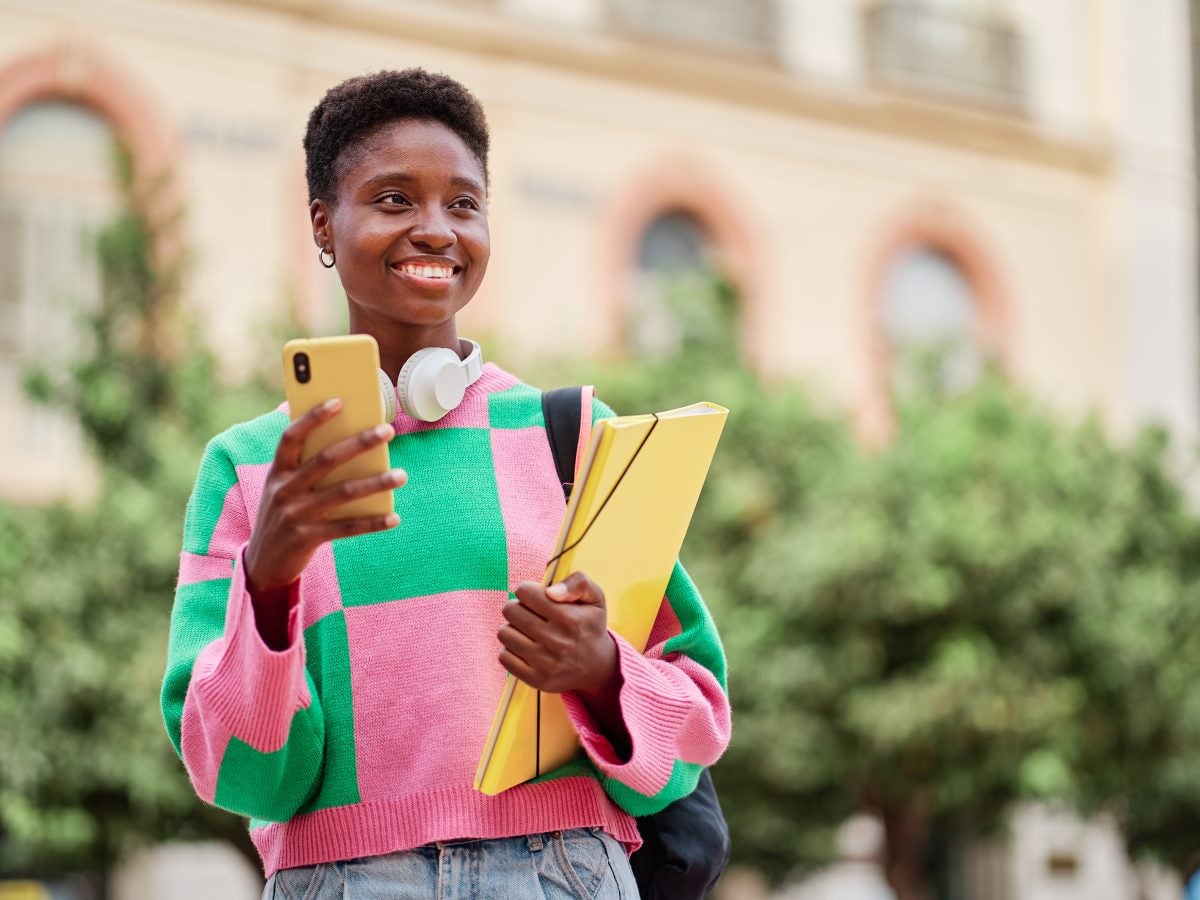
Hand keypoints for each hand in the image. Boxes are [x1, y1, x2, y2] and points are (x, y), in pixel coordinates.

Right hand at [244, 399, 405, 597]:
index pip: (291, 437)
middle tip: (388, 431)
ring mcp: (295, 515)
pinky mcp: (307, 538)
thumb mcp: (285, 489)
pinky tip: (394, 517)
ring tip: (401, 475)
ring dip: (375, 483)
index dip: (313, 417)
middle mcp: (284, 490)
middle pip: (326, 460)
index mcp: (277, 472)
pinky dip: (372, 523)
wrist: (262, 564)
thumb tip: (352, 443)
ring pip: (342, 493)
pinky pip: (346, 528)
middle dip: (359, 442)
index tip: (339, 401)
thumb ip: (307, 468)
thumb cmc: (283, 515)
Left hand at [499, 571, 618, 695]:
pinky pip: (504, 657)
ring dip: (512, 628)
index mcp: (571, 619)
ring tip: (527, 630)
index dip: (527, 590)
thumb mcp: (596, 597)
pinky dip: (510, 650)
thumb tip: (550, 591)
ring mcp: (546, 663)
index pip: (525, 592)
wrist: (598, 667)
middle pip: (510, 610)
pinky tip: (525, 647)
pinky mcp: (536, 680)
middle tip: (529, 613)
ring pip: (504, 633)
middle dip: (517, 607)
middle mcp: (558, 642)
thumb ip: (578, 583)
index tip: (535, 597)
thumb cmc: (590, 626)